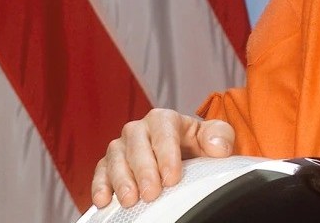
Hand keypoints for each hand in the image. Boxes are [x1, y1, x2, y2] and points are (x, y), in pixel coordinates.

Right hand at [91, 108, 234, 207]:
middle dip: (144, 171)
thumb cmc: (198, 144)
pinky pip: (100, 172)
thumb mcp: (214, 136)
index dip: (166, 154)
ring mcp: (122, 147)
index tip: (173, 177)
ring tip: (130, 200)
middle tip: (151, 193)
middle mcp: (139, 129)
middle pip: (136, 146)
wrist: (186, 155)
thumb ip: (220, 136)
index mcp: (164, 119)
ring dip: (121, 180)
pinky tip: (104, 201)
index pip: (163, 132)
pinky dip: (100, 186)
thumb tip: (217, 146)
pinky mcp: (109, 165)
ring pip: (115, 159)